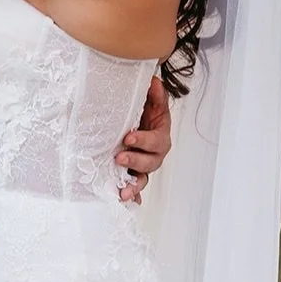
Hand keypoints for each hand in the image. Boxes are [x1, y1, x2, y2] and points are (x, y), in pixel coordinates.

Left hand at [117, 76, 172, 202]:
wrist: (139, 123)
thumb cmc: (145, 113)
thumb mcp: (151, 102)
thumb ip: (154, 94)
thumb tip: (154, 80)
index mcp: (160, 137)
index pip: (155, 141)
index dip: (143, 141)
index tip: (128, 137)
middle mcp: (155, 155)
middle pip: (150, 163)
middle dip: (135, 161)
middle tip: (119, 157)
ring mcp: (145, 167)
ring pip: (143, 179)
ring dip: (133, 186)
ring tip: (123, 192)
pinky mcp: (135, 175)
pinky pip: (135, 188)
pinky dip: (132, 196)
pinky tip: (124, 201)